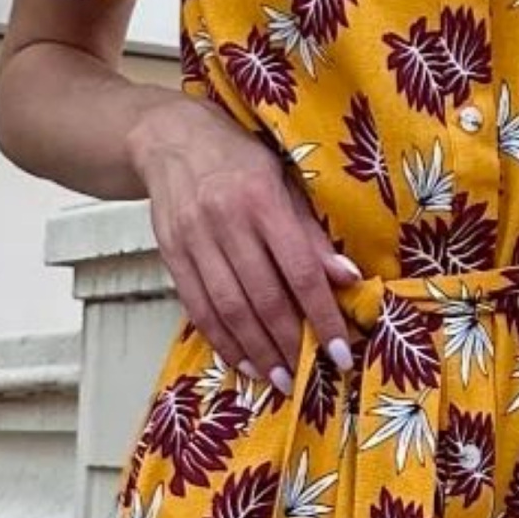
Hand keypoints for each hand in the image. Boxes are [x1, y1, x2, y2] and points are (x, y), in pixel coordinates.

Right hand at [127, 96, 360, 392]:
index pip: (300, 270)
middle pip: (262, 296)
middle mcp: (226, 221)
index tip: (341, 351)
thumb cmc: (239, 159)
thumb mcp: (284, 182)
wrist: (170, 139)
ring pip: (228, 308)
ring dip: (256, 349)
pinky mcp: (171, 253)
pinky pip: (197, 306)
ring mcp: (194, 239)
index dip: (322, 315)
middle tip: (309, 375)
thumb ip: (312, 233)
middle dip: (289, 342)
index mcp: (262, 199)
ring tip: (279, 378)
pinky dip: (221, 339)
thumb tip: (348, 278)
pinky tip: (242, 360)